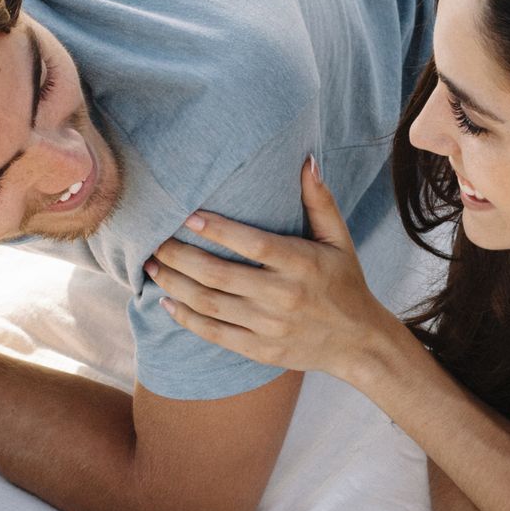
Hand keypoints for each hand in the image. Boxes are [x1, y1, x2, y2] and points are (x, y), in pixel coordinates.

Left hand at [147, 157, 405, 382]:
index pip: (253, 244)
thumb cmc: (345, 283)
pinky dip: (186, 318)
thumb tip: (306, 160)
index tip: (186, 216)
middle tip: (154, 241)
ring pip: (210, 304)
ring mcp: (269, 327)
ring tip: (151, 267)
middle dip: (179, 257)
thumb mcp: (340, 240)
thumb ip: (320, 201)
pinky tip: (166, 302)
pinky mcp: (260, 350)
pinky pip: (214, 334)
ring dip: (174, 284)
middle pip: (219, 275)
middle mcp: (283, 296)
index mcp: (302, 264)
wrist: (358, 342)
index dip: (217, 230)